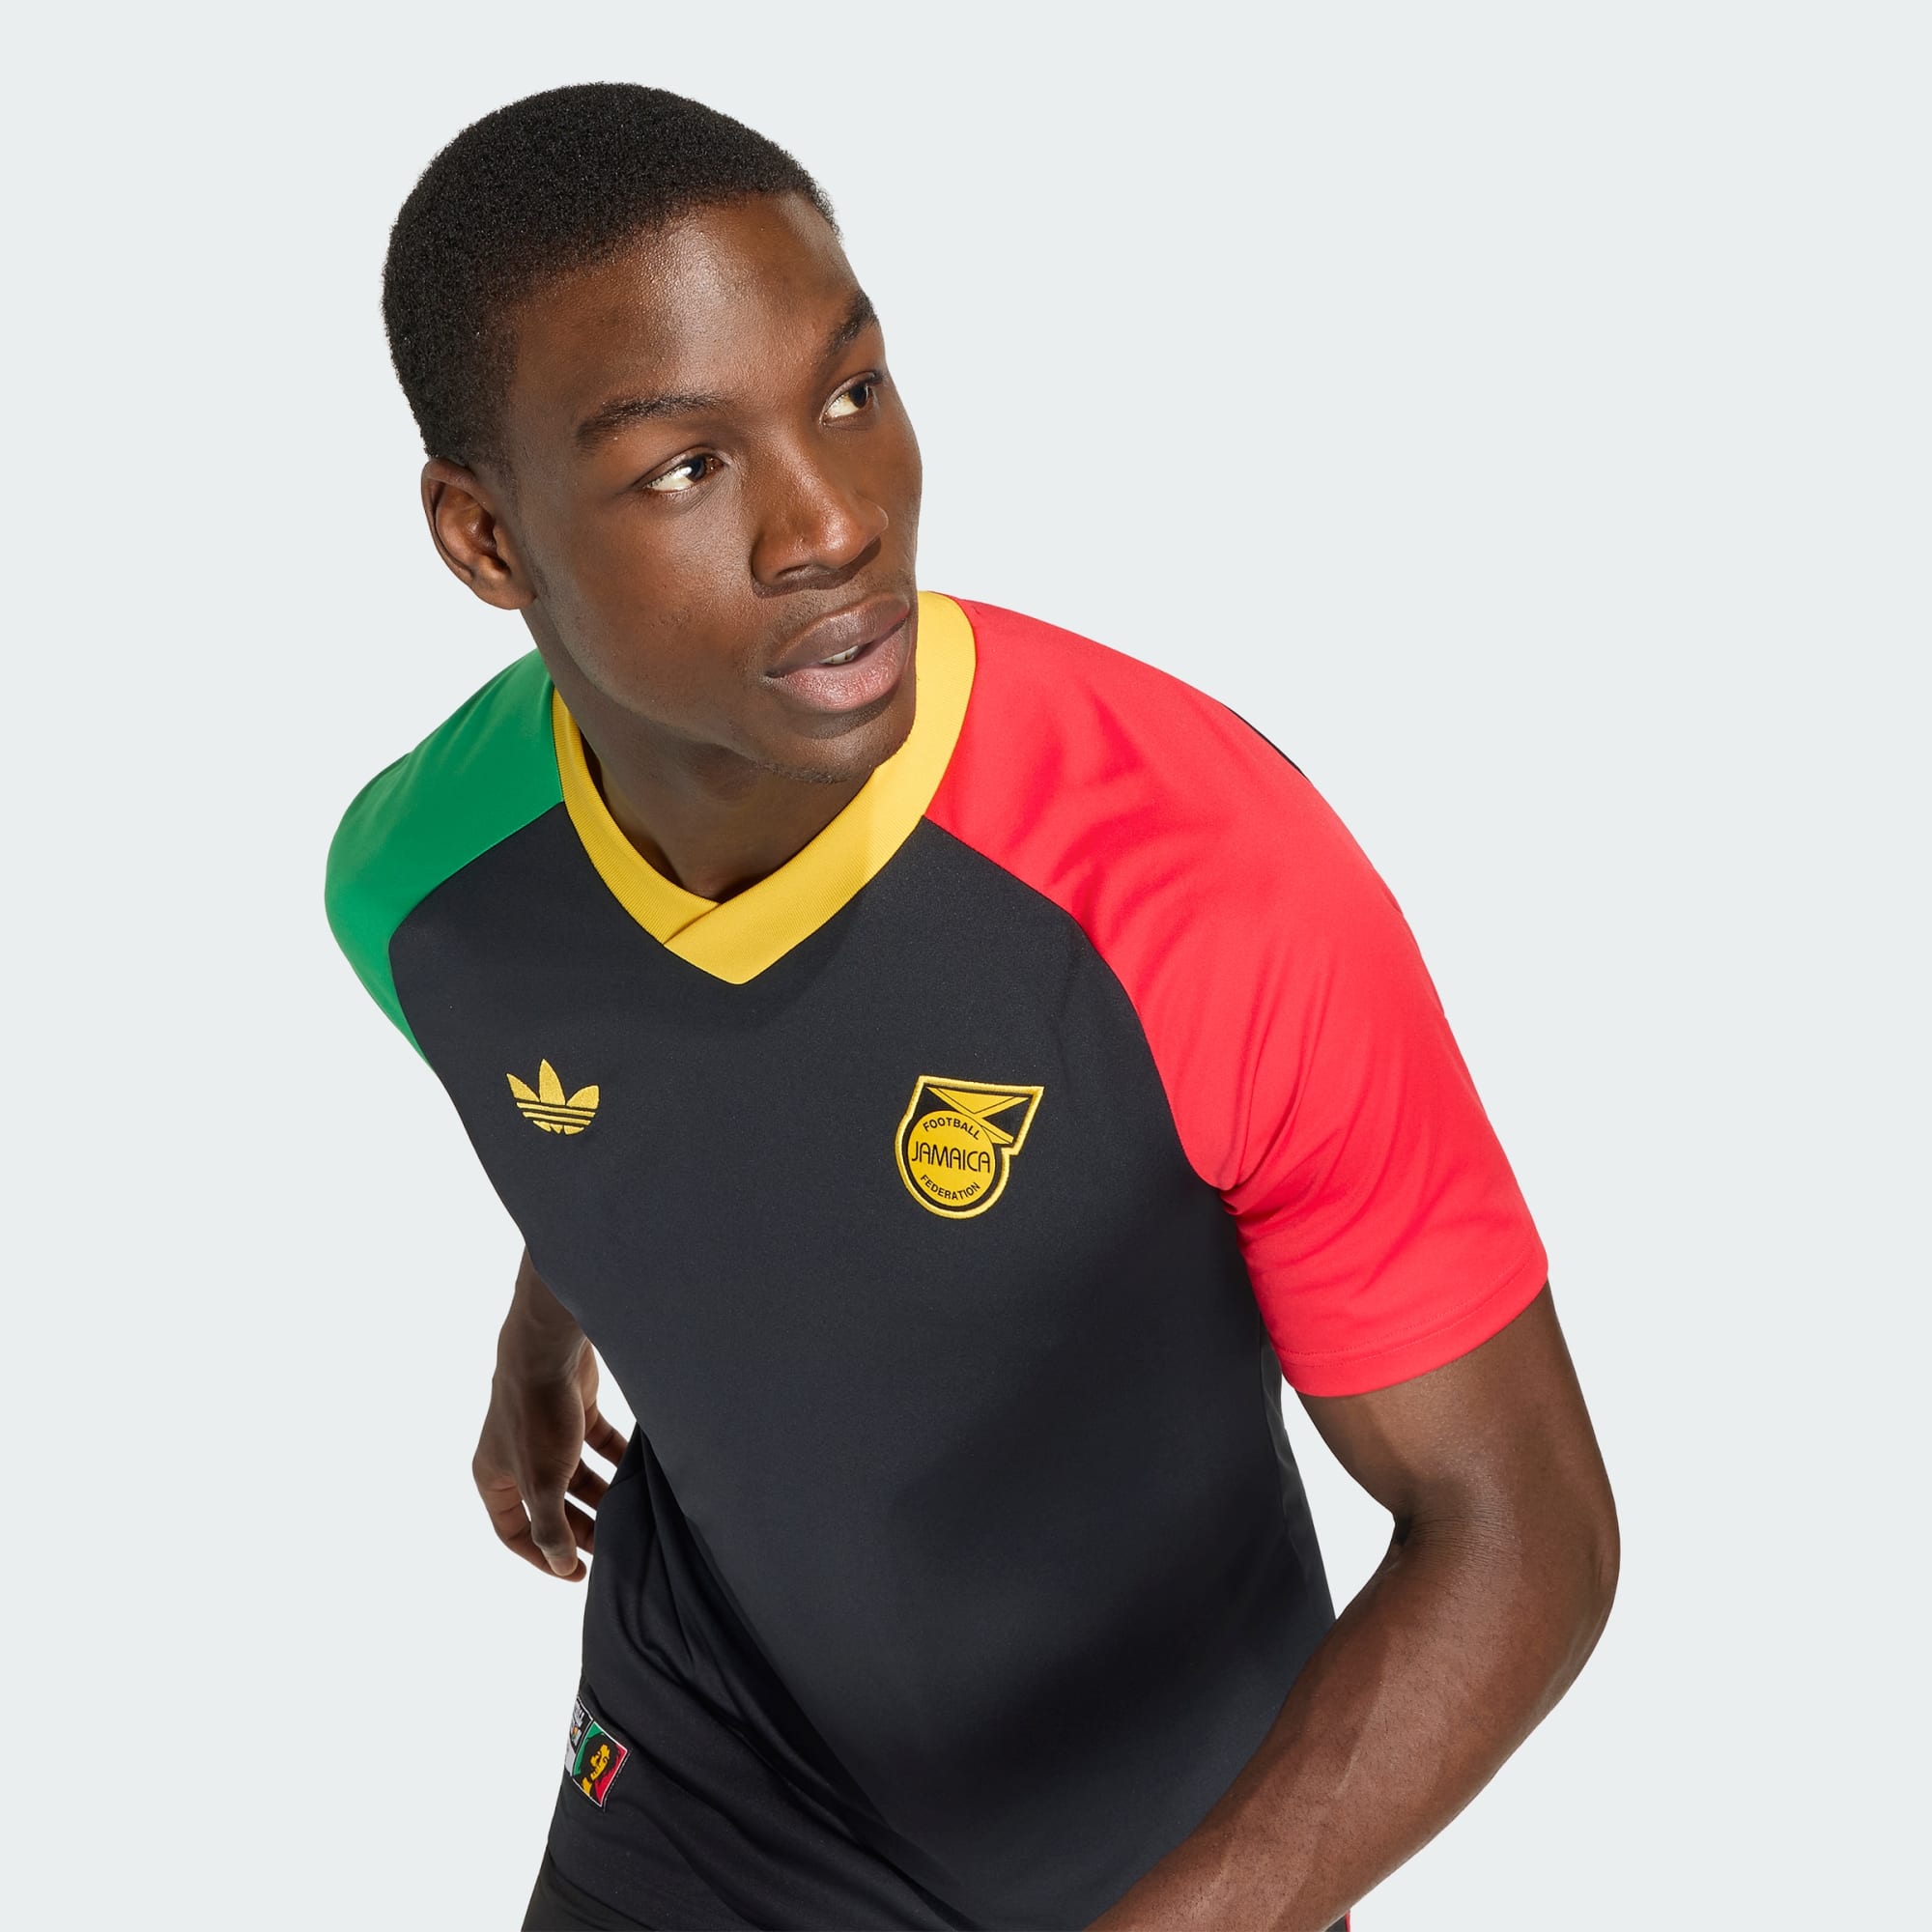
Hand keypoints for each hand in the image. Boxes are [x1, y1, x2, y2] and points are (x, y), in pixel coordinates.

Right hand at [472, 1258, 629, 1578]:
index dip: (543, 1557)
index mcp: (495, 1478)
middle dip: (580, 1526)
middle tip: (613, 1547)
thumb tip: (562, 1565)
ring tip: (631, 1516)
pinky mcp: (575, 1411)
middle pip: (551, 1506)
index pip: (515, 1532)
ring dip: (602, 1495)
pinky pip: (598, 1445)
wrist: (548, 1348)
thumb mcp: (543, 1481)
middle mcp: (517, 1457)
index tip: (576, 1573)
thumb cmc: (535, 1415)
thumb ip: (551, 1527)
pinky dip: (616, 1460)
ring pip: (577, 1476)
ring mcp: (547, 1434)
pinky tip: (639, 1473)